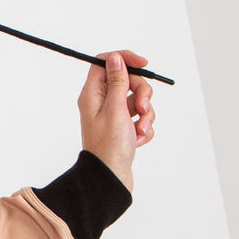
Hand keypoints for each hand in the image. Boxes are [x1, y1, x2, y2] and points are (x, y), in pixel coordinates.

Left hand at [78, 50, 156, 193]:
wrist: (110, 179)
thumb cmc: (109, 147)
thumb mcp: (115, 109)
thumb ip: (117, 82)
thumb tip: (115, 59)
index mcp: (93, 95)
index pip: (106, 63)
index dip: (125, 59)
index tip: (143, 63)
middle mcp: (101, 103)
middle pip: (127, 81)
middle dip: (141, 93)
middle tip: (142, 108)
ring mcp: (114, 116)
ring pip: (138, 100)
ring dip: (145, 115)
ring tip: (140, 131)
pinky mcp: (124, 129)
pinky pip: (141, 118)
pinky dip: (144, 128)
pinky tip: (138, 141)